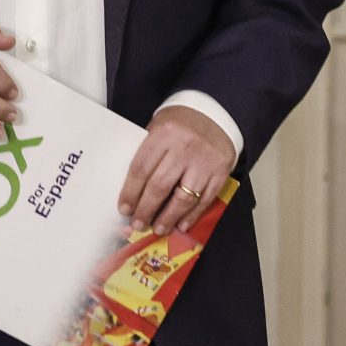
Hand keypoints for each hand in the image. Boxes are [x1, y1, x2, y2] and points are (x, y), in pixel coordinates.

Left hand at [117, 106, 237, 236]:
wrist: (214, 115)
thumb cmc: (179, 124)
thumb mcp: (157, 128)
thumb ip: (147, 154)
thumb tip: (133, 191)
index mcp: (164, 134)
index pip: (142, 168)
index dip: (131, 192)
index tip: (124, 209)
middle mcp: (185, 148)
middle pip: (161, 185)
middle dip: (147, 209)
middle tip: (138, 224)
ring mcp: (205, 162)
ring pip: (184, 197)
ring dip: (169, 217)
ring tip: (158, 229)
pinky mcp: (221, 173)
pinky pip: (205, 199)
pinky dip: (192, 215)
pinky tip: (181, 225)